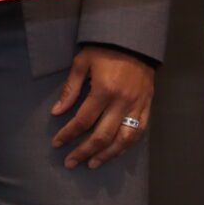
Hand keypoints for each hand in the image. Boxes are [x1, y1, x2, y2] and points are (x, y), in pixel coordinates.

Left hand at [50, 45, 156, 169]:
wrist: (135, 41)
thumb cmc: (105, 49)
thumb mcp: (83, 62)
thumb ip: (70, 89)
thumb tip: (57, 112)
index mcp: (104, 90)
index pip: (83, 120)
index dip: (68, 134)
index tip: (57, 143)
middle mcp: (121, 102)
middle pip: (102, 136)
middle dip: (84, 152)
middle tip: (70, 163)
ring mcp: (136, 106)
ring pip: (123, 140)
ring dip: (106, 155)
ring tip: (92, 164)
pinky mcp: (147, 106)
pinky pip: (138, 132)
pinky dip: (126, 146)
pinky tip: (115, 152)